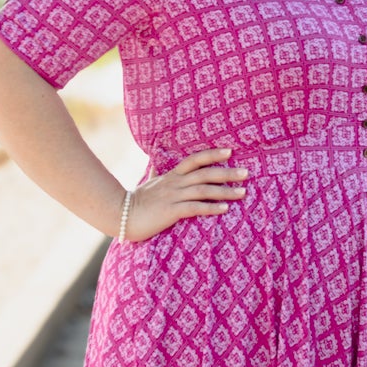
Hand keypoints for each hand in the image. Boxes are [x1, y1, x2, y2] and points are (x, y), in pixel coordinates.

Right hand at [122, 147, 248, 242]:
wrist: (120, 214)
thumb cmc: (136, 202)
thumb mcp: (149, 184)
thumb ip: (157, 174)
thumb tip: (157, 163)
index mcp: (171, 176)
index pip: (194, 160)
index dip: (212, 154)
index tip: (230, 151)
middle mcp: (174, 183)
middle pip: (205, 173)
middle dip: (227, 172)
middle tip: (246, 173)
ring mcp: (173, 196)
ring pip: (203, 190)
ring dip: (225, 191)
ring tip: (242, 193)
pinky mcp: (170, 211)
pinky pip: (194, 207)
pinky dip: (211, 207)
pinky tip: (225, 209)